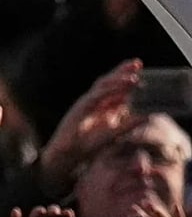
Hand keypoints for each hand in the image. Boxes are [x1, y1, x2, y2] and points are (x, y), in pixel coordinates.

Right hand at [40, 59, 144, 196]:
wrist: (68, 154)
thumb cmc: (88, 146)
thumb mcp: (114, 134)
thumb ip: (128, 124)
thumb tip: (148, 116)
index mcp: (100, 106)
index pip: (114, 87)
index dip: (126, 77)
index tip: (139, 68)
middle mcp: (94, 102)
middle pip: (108, 81)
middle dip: (122, 71)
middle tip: (137, 63)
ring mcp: (86, 103)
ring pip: (102, 85)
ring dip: (118, 78)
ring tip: (133, 76)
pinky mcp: (80, 108)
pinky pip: (96, 95)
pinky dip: (109, 90)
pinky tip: (121, 87)